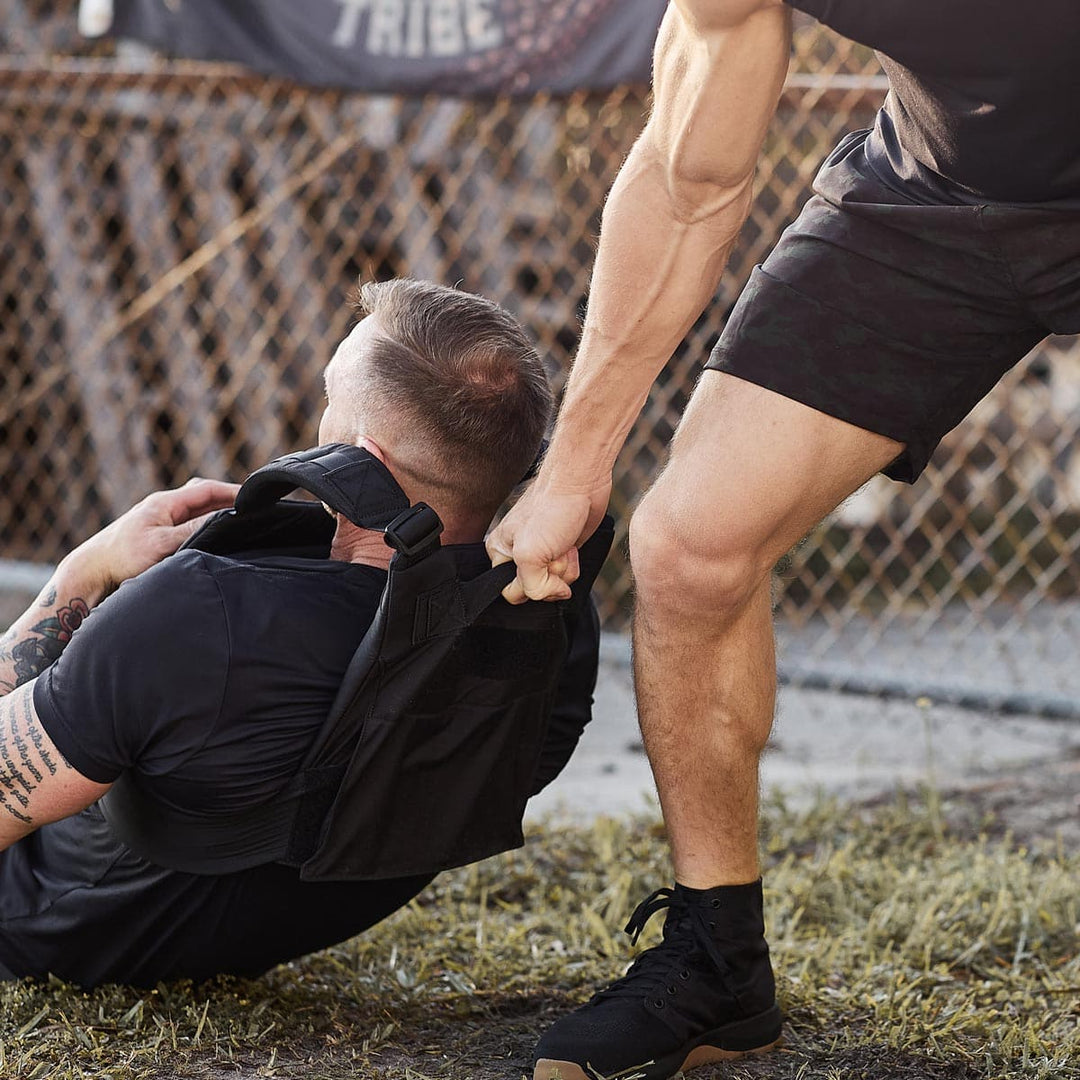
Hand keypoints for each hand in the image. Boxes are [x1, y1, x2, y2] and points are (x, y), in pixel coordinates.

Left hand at [61, 478, 240, 599]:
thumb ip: (194, 529)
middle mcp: (163, 508)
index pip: (206, 489)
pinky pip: (188, 525)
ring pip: (195, 511)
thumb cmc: (122, 558)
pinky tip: (214, 536)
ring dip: (217, 512)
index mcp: (165, 503)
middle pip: (202, 496)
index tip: (255, 496)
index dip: (232, 490)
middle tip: (252, 507)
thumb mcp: (162, 543)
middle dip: (227, 498)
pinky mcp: (156, 536)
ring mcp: (159, 521)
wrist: (90, 573)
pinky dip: (205, 526)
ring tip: (239, 520)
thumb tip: (224, 517)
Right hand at [487, 473, 610, 603]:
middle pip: (534, 590)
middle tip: (552, 549)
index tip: (538, 565)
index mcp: (499, 552)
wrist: (580, 484)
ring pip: (553, 584)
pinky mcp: (561, 551)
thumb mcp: (529, 554)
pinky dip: (573, 563)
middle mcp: (517, 555)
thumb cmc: (551, 510)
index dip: (530, 587)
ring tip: (563, 544)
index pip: (511, 592)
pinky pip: (567, 575)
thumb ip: (531, 586)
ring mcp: (541, 553)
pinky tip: (572, 545)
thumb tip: (556, 594)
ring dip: (564, 568)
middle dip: (550, 576)